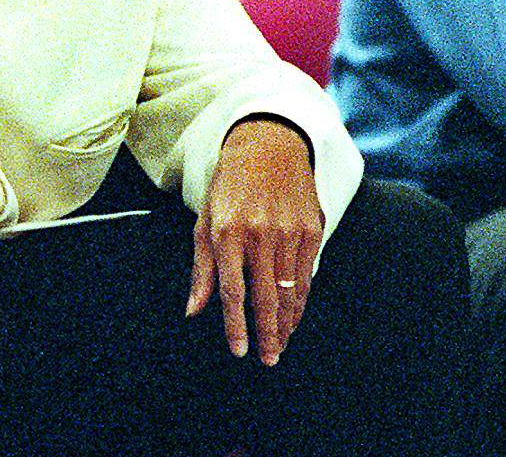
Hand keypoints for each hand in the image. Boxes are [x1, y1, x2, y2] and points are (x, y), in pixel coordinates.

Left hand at [186, 117, 323, 365]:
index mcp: (227, 233)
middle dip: (266, 334)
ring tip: (280, 345)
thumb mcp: (205, 221)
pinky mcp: (312, 230)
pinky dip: (301, 301)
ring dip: (286, 323)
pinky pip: (307, 276)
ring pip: (289, 292)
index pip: (232, 291)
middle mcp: (260, 235)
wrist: (269, 147)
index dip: (236, 325)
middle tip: (267, 359)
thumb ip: (201, 268)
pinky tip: (294, 316)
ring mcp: (289, 233)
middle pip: (265, 298)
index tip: (239, 351)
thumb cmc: (230, 186)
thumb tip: (193, 310)